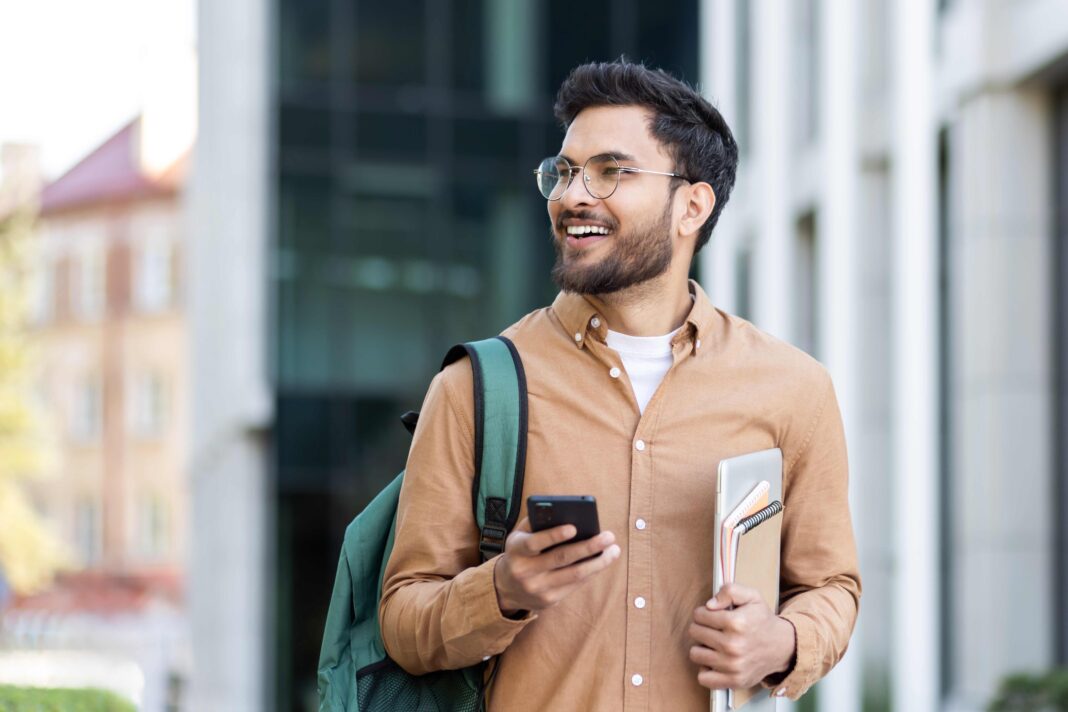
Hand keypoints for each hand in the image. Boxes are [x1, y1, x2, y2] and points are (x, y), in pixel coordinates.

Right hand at [493, 516, 620, 614]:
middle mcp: (525, 571)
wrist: (505, 588)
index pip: (534, 543)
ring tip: (614, 550)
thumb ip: (536, 523)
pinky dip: (591, 572)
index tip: (573, 528)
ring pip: (574, 575)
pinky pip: (575, 585)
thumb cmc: (520, 553)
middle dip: (588, 547)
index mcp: (516, 550)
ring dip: (598, 562)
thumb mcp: (519, 536)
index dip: (553, 535)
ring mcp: (538, 588)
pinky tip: (602, 562)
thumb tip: (564, 513)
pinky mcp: (549, 601)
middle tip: (608, 536)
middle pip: (561, 558)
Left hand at [688, 583, 795, 690]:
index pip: (699, 615)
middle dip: (701, 628)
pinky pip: (704, 678)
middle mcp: (733, 645)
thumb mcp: (751, 596)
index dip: (702, 612)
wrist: (781, 647)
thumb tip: (709, 605)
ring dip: (701, 647)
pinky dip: (706, 669)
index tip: (711, 615)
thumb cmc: (762, 620)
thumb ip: (730, 591)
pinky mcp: (734, 681)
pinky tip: (714, 661)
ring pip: (695, 654)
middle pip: (695, 633)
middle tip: (713, 629)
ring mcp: (733, 666)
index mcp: (736, 623)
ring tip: (713, 644)